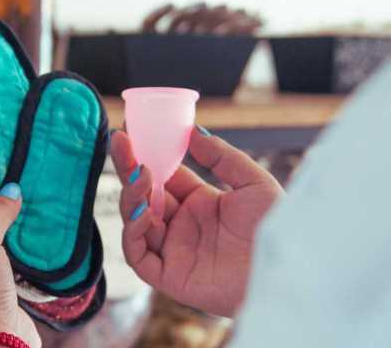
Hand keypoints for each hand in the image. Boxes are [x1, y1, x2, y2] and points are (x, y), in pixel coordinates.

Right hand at [112, 127, 282, 316]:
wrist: (289, 272)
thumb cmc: (279, 231)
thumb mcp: (254, 183)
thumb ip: (221, 156)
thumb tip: (192, 131)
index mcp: (199, 203)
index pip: (162, 176)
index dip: (146, 155)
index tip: (132, 132)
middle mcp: (181, 226)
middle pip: (142, 195)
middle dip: (128, 168)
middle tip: (119, 142)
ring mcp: (172, 251)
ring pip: (134, 222)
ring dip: (131, 197)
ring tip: (140, 175)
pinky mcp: (169, 276)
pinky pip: (138, 255)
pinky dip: (133, 233)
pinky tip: (144, 213)